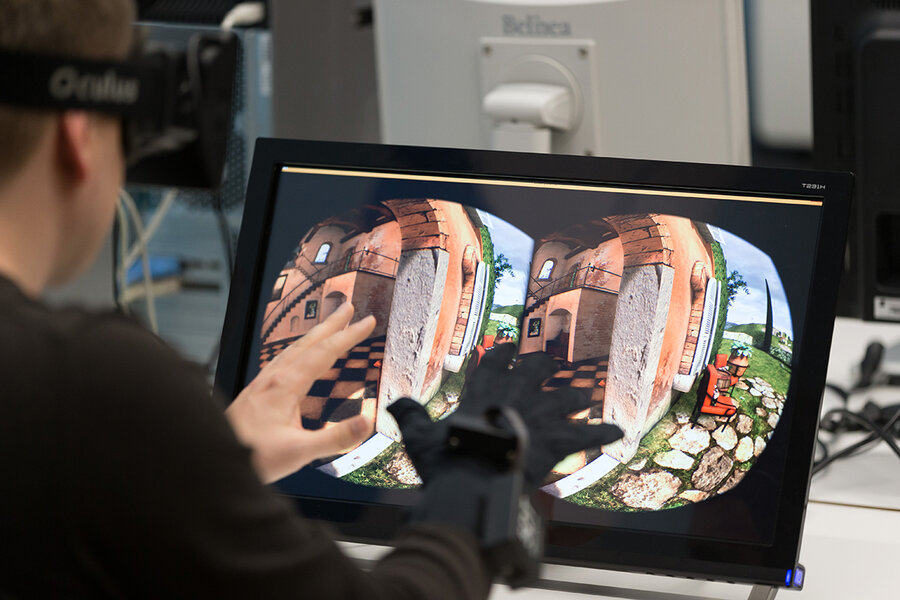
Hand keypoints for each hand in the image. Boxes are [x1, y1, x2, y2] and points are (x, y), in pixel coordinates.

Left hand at [226, 302, 375, 483]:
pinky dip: (297, 350)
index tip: (367, 322)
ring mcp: (262, 383)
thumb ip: (334, 439)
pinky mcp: (255, 393)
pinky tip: (296, 358)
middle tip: (349, 307)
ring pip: (293, 349)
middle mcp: (273, 378)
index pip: (324, 352)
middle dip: (332, 323)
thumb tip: (366, 422)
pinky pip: (281, 360)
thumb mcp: (299, 452)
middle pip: (308, 342)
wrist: (209, 459)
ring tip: (328, 325)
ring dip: (314, 334)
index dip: (348, 335)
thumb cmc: (250, 456)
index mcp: (286, 386)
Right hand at [388, 343, 623, 489]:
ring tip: (582, 396)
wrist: (475, 485)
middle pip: (538, 369)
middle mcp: (517, 394)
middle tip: (549, 366)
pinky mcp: (560, 440)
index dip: (502, 352)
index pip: (495, 360)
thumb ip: (409, 414)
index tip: (507, 344)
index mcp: (484, 389)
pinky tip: (617, 433)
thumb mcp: (419, 436)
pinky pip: (589, 435)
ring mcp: (541, 415)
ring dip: (575, 397)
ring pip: (568, 396)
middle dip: (544, 367)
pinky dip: (603, 434)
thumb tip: (393, 402)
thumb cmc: (446, 461)